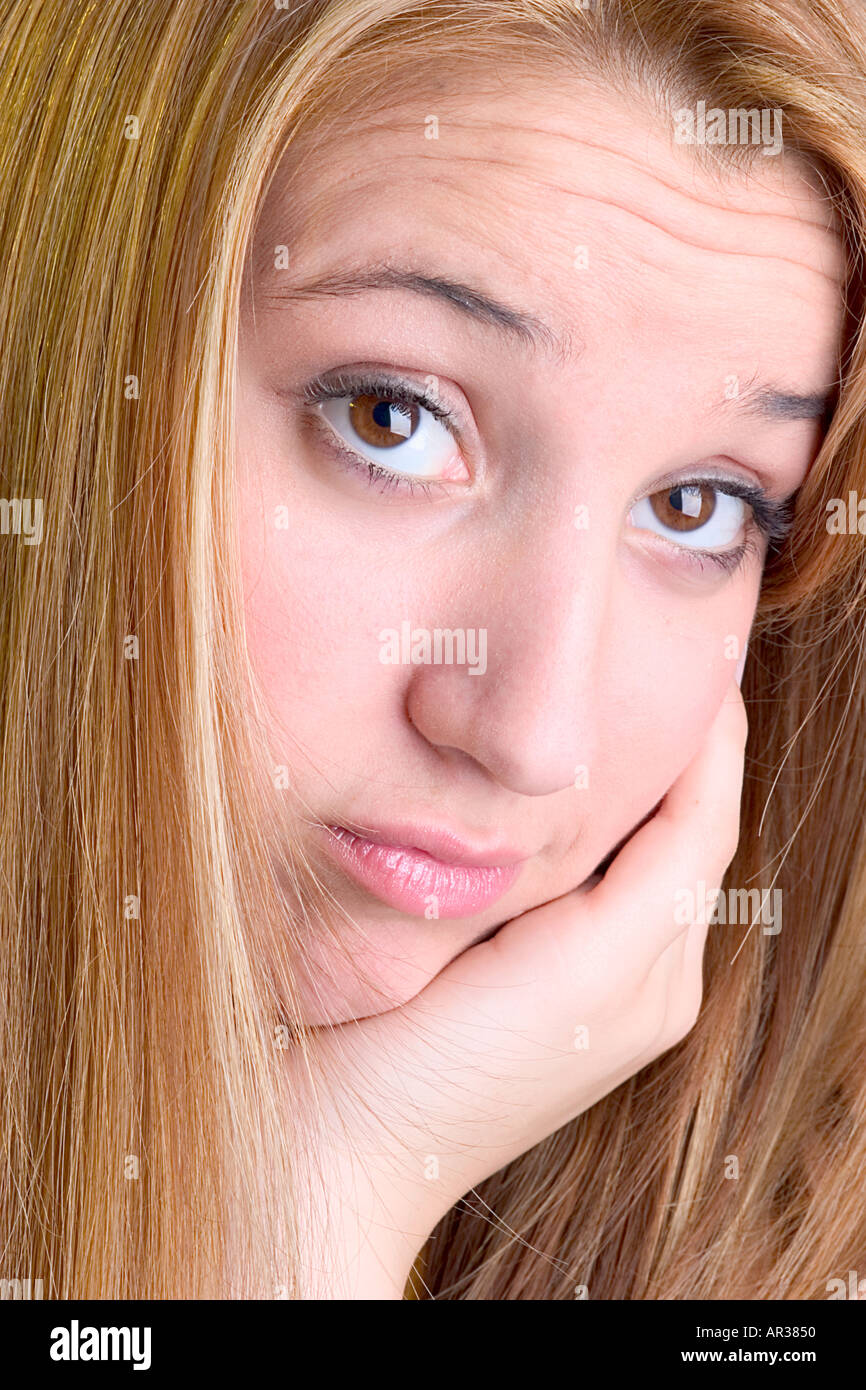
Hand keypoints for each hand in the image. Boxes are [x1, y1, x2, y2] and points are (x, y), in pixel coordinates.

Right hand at [289, 678, 747, 1296]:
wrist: (328, 1150)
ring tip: (586, 685)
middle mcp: (630, 968)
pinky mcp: (503, 955)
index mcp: (659, 971)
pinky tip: (519, 760)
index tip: (688, 644)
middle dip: (664, 739)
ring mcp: (565, 963)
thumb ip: (659, 877)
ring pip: (612, 832)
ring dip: (610, 763)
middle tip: (632, 647)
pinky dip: (555, 799)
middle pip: (668, 822)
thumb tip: (702, 766)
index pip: (705, 820)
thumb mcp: (586, 977)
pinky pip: (553, 855)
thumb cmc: (452, 1079)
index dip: (708, 735)